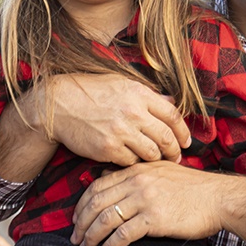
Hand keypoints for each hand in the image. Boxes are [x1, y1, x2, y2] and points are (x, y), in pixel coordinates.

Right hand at [41, 74, 190, 165]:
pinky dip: (134, 162)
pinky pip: (131, 161)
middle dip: (174, 151)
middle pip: (166, 137)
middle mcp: (132, 112)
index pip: (173, 115)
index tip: (186, 141)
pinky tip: (133, 159)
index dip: (183, 131)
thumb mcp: (121, 83)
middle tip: (176, 157)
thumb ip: (147, 94)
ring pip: (151, 153)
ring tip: (155, 160)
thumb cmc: (90, 92)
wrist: (59, 105)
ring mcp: (120, 132)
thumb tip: (171, 101)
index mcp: (139, 94)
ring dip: (156, 158)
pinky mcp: (108, 148)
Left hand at [70, 161, 229, 245]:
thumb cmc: (192, 187)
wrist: (218, 198)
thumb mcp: (161, 171)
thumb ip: (136, 175)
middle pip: (96, 202)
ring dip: (91, 236)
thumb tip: (108, 179)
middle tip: (75, 237)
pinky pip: (123, 234)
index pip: (97, 186)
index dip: (82, 203)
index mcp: (136, 170)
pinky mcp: (154, 218)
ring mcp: (145, 200)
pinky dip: (109, 245)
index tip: (76, 218)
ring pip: (106, 218)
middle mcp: (136, 182)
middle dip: (81, 222)